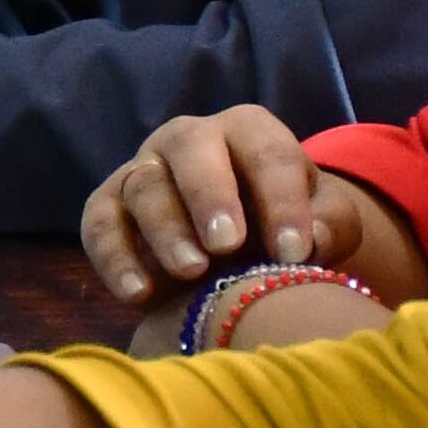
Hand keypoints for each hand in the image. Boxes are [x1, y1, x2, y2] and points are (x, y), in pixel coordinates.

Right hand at [77, 107, 427, 308]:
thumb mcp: (323, 222)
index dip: (281, 200)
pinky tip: (138, 295)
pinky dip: (114, 258)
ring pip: (143, 185)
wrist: (238, 249)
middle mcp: (189, 139)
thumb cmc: (283, 226)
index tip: (294, 252)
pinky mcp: (107, 205)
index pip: (266, 152)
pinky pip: (99, 223)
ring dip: (165, 229)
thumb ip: (329, 226)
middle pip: (190, 147)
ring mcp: (143, 169)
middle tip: (227, 244)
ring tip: (192, 272)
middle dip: (208, 194)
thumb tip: (310, 241)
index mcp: (248, 131)